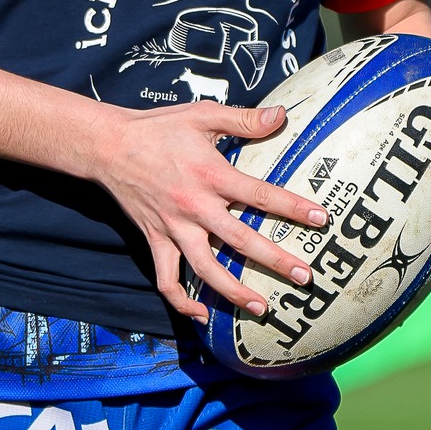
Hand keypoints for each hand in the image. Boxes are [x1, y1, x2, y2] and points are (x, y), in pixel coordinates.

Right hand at [89, 101, 329, 322]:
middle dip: (276, 260)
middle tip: (306, 277)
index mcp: (210, 174)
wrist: (109, 146)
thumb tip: (281, 115)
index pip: (260, 195)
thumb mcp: (202, 115)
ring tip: (262, 308)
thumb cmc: (159, 128)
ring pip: (206, 269)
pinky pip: (167, 279)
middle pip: (240, 240)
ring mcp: (174, 228)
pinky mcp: (155, 240)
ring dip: (234, 292)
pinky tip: (202, 315)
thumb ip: (243, 119)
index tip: (321, 219)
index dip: (293, 207)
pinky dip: (182, 301)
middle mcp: (194, 207)